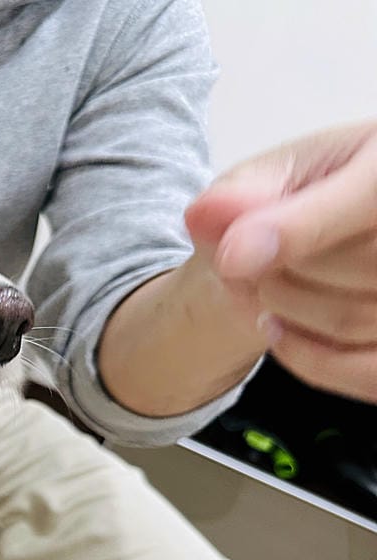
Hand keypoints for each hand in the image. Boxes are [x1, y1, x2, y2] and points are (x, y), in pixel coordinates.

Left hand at [186, 121, 376, 402]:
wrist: (316, 242)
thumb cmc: (301, 199)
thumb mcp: (270, 176)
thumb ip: (242, 191)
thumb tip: (208, 214)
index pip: (370, 198)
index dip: (301, 229)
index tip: (230, 258)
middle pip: (362, 266)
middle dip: (281, 269)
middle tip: (244, 257)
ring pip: (356, 320)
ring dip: (283, 309)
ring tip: (261, 281)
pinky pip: (366, 373)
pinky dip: (309, 359)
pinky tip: (277, 328)